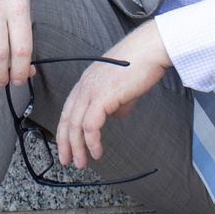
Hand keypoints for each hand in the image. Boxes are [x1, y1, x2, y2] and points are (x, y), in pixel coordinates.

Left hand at [55, 22, 170, 168]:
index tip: (67, 146)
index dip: (66, 129)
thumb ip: (117, 102)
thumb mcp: (124, 87)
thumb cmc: (141, 64)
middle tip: (66, 160)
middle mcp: (84, 86)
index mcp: (86, 82)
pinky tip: (96, 152)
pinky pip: (90, 125)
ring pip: (75, 125)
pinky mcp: (101, 97)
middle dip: (65, 143)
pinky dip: (91, 142)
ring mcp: (91, 90)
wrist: (150, 50)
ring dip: (77, 147)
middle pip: (66, 119)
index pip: (69, 110)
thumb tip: (115, 116)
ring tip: (81, 163)